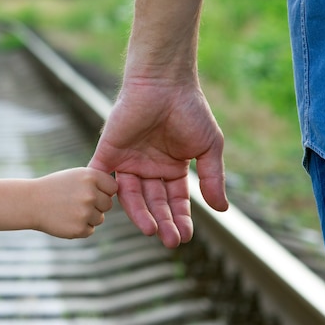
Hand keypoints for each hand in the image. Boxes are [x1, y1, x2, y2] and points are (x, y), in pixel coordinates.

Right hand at [33, 167, 117, 238]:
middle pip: (108, 205)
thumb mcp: (76, 175)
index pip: (113, 187)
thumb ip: (97, 181)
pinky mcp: (79, 229)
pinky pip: (90, 230)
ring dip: (88, 217)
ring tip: (69, 210)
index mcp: (91, 177)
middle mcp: (90, 194)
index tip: (89, 191)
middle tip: (75, 202)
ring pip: (99, 218)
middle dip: (96, 205)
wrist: (31, 202)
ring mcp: (85, 212)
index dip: (103, 191)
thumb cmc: (55, 187)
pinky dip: (80, 227)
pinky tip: (66, 219)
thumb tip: (117, 192)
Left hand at [88, 78, 227, 247]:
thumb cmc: (190, 110)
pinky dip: (103, 192)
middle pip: (154, 203)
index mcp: (171, 168)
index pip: (175, 200)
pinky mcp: (108, 151)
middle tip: (170, 241)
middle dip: (163, 222)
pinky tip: (112, 210)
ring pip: (131, 195)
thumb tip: (223, 210)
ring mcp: (128, 161)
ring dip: (140, 214)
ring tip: (151, 230)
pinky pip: (101, 176)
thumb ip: (213, 178)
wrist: (164, 83)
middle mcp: (149, 168)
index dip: (180, 218)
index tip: (185, 237)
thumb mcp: (208, 147)